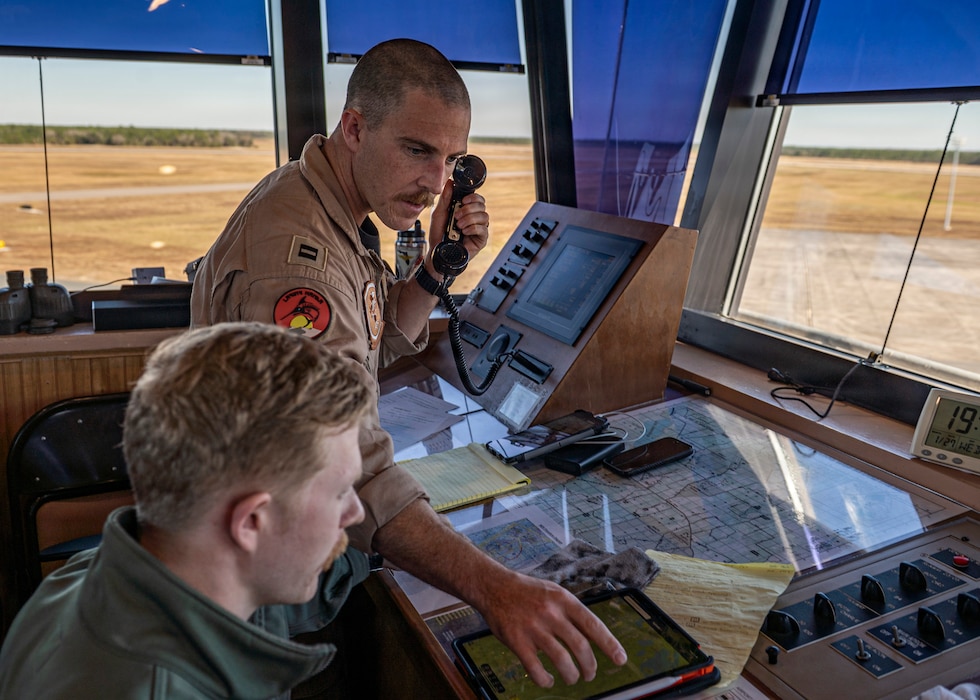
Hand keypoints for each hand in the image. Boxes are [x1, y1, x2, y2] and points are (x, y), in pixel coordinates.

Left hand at [428, 178, 488, 262]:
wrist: (437, 250)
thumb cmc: (438, 233)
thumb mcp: (439, 213)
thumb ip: (445, 198)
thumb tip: (450, 182)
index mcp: (466, 210)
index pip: (478, 198)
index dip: (473, 197)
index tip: (463, 201)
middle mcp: (474, 218)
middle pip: (482, 205)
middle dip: (469, 209)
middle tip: (457, 216)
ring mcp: (479, 228)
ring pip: (484, 216)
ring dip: (470, 219)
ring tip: (459, 225)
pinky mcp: (481, 239)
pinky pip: (483, 229)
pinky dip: (473, 228)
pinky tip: (464, 231)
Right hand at [478, 572, 627, 687]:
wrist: (494, 586)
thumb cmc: (526, 591)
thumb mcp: (553, 592)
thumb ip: (571, 612)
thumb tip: (593, 636)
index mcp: (563, 600)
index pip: (593, 625)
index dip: (609, 644)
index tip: (620, 659)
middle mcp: (551, 613)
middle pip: (580, 646)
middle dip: (590, 666)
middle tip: (590, 674)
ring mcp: (533, 627)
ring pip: (561, 659)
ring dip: (570, 675)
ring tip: (571, 678)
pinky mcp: (517, 641)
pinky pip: (535, 668)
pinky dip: (545, 679)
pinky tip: (547, 680)